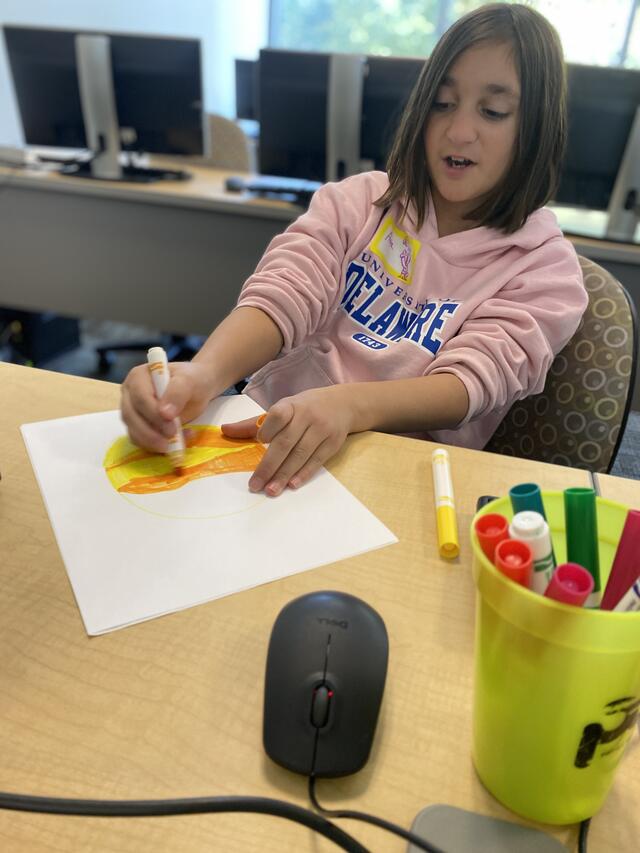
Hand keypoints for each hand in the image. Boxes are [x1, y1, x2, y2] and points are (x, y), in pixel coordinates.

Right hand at [121, 360, 215, 452]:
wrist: (198, 389)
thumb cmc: (192, 381)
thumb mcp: (189, 381)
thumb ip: (177, 393)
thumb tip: (165, 414)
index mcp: (138, 376)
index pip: (139, 397)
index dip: (153, 413)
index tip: (172, 423)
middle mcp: (130, 393)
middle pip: (131, 416)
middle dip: (151, 431)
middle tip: (172, 438)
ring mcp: (131, 411)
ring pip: (133, 431)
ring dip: (152, 442)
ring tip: (176, 443)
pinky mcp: (137, 427)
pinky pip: (139, 441)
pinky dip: (154, 446)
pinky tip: (175, 443)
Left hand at [221, 387, 354, 495]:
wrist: (343, 403)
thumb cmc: (305, 408)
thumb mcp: (282, 409)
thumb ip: (254, 423)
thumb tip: (224, 430)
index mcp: (291, 406)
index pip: (277, 415)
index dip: (268, 429)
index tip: (259, 441)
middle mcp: (307, 416)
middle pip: (286, 442)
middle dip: (269, 465)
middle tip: (255, 485)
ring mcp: (322, 430)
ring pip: (301, 455)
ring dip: (285, 474)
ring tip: (271, 490)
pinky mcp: (333, 443)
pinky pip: (317, 461)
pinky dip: (304, 473)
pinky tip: (292, 485)